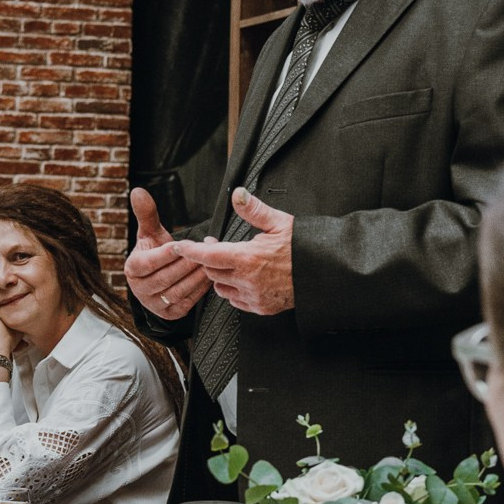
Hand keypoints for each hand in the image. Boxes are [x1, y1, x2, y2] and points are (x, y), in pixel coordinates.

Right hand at [126, 188, 210, 321]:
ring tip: (211, 261)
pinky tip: (211, 275)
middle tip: (205, 249)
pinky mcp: (170, 313)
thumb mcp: (150, 233)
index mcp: (132, 269)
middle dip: (187, 262)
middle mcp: (140, 290)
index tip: (180, 244)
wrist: (159, 277)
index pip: (147, 264)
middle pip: (166, 277)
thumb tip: (138, 191)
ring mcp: (155, 304)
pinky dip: (200, 289)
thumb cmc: (155, 251)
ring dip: (197, 275)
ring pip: (179, 290)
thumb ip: (147, 214)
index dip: (164, 254)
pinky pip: (188, 301)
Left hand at [185, 190, 295, 315]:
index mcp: (248, 258)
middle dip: (209, 259)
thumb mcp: (280, 222)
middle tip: (216, 247)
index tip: (179, 245)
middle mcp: (247, 280)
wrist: (324, 275)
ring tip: (231, 263)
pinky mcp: (260, 308)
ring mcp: (253, 297)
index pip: (208, 255)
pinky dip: (233, 290)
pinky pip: (235, 301)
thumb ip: (254, 210)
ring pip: (221, 288)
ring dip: (220, 276)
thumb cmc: (304, 248)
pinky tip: (243, 280)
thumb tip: (237, 195)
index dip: (190, 250)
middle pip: (211, 272)